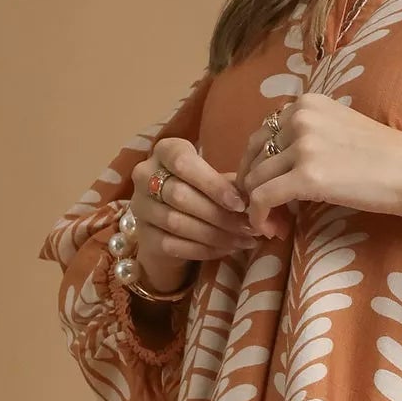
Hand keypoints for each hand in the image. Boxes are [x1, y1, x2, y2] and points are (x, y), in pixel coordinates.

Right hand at [128, 136, 260, 289]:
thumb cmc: (200, 191)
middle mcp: (144, 175)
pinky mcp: (144, 236)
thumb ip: (233, 184)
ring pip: (178, 223)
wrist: (170, 221)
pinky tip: (228, 250)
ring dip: (216, 235)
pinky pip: (175, 245)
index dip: (213, 184)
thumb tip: (260, 200)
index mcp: (165, 151)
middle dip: (219, 215)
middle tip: (249, 227)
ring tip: (245, 240)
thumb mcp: (215, 181)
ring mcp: (141, 207)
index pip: (183, 162)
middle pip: (180, 196)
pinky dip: (205, 249)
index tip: (240, 203)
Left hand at [235, 95, 401, 234]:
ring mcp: (303, 145)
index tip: (271, 191)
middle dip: (253, 187)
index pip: (262, 135)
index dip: (259, 166)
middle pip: (252, 156)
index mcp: (306, 104)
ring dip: (257, 207)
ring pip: (254, 179)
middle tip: (268, 212)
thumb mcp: (341, 131)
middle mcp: (300, 117)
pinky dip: (259, 217)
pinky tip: (271, 230)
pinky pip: (262, 198)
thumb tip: (278, 166)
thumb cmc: (389, 158)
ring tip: (275, 225)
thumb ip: (308, 138)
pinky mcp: (307, 176)